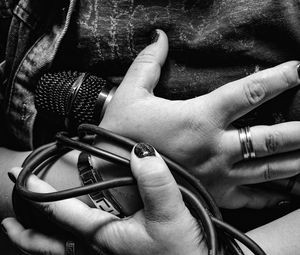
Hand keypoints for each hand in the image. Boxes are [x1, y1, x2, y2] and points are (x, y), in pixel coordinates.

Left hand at [1, 144, 205, 254]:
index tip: (22, 178)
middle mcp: (100, 247)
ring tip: (24, 233)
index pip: (62, 213)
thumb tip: (140, 152)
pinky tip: (73, 233)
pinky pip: (81, 249)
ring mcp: (108, 252)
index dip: (40, 194)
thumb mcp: (170, 216)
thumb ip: (155, 182)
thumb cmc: (183, 251)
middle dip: (26, 235)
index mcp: (104, 237)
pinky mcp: (120, 251)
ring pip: (64, 251)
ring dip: (42, 241)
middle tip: (7, 224)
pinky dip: (67, 242)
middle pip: (52, 247)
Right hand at [99, 29, 299, 208]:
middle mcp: (215, 148)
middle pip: (271, 137)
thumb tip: (159, 36)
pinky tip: (287, 192)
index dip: (280, 78)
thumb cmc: (120, 135)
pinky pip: (250, 197)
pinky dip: (272, 195)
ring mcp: (218, 175)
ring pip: (269, 169)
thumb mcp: (130, 94)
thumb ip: (148, 62)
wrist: (110, 177)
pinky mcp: (214, 195)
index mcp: (199, 118)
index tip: (299, 71)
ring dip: (296, 161)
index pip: (249, 92)